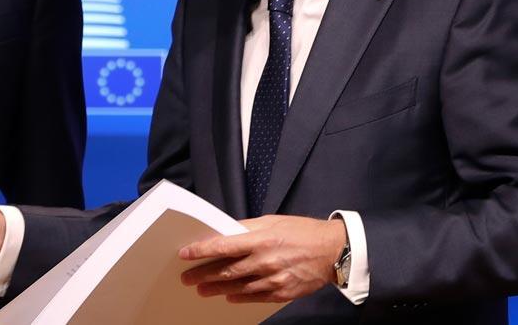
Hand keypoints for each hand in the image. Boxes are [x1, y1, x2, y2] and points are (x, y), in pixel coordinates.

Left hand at [178, 215, 345, 303]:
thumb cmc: (302, 231)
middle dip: (203, 274)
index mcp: (261, 239)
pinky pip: (255, 297)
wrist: (332, 250)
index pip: (222, 246)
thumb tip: (225, 233)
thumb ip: (247, 228)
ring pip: (238, 286)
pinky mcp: (282, 292)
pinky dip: (239, 297)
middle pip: (226, 270)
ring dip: (217, 289)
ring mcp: (273, 279)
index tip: (185, 254)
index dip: (201, 251)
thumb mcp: (272, 221)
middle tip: (187, 278)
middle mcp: (265, 260)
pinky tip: (228, 296)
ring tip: (202, 290)